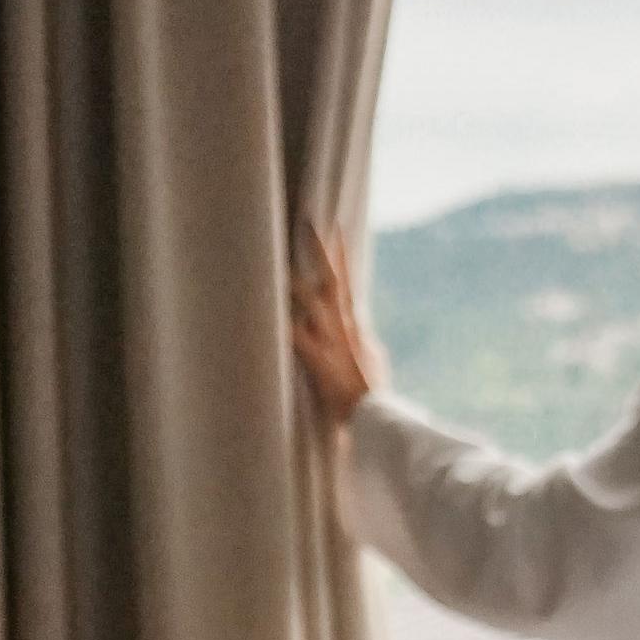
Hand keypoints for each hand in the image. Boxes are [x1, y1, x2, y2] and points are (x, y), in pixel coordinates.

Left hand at [289, 230, 381, 431]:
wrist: (375, 417)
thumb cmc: (373, 395)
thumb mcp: (373, 358)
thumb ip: (361, 336)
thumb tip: (359, 320)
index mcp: (355, 326)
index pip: (346, 283)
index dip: (341, 256)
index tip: (336, 229)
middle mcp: (343, 327)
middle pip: (332, 280)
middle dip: (321, 250)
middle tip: (311, 222)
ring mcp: (331, 341)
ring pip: (312, 301)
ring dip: (295, 281)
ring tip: (275, 257)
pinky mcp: (318, 360)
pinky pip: (295, 336)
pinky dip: (281, 322)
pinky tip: (264, 306)